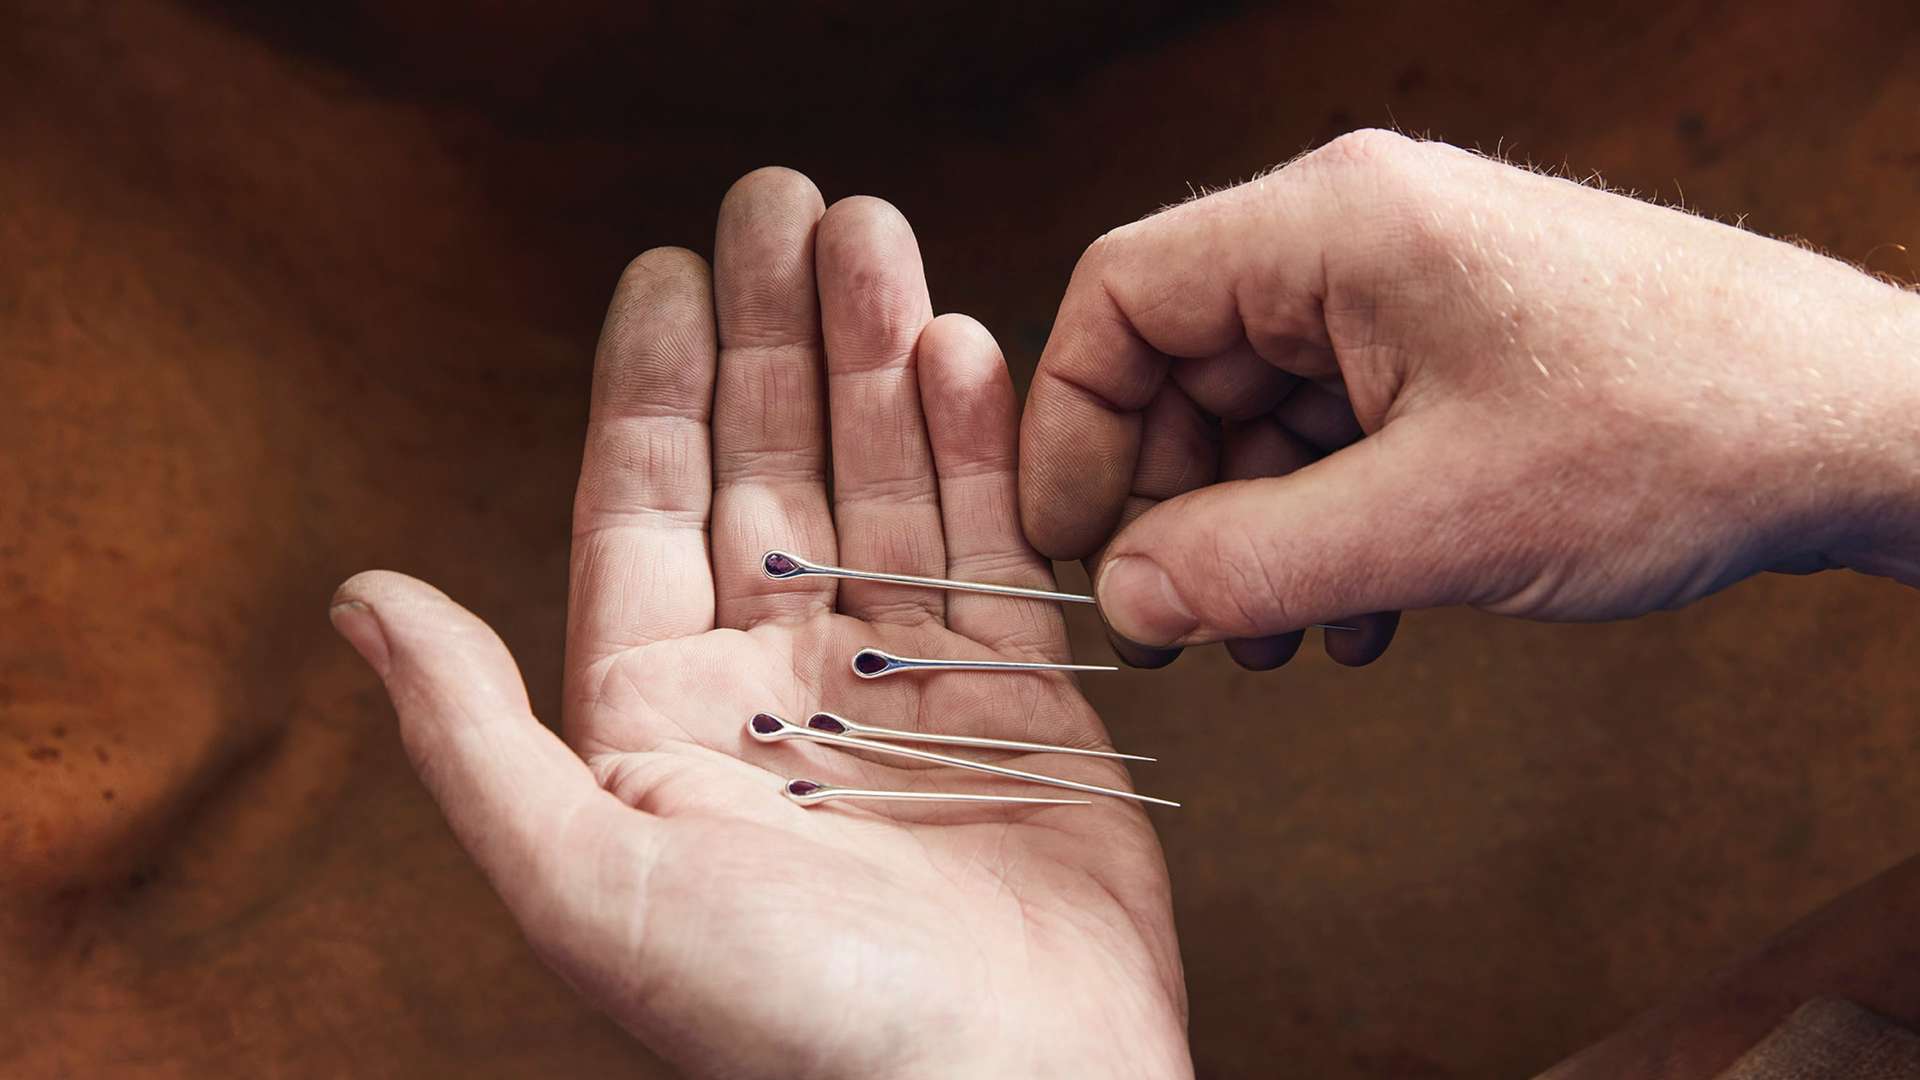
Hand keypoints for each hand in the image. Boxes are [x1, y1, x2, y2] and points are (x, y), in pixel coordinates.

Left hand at [330, 170, 1188, 1078]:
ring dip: (878, 359)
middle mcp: (774, 685)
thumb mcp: (588, 884)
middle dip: (775, 334)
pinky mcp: (1016, 697)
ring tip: (879, 236)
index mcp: (659, 719)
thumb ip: (474, 736)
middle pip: (767, 468)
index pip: (644, 510)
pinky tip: (961, 349)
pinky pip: (990, 543)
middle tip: (788, 202)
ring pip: (881, 482)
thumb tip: (363, 599)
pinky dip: (978, 447)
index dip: (652, 382)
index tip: (668, 265)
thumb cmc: (789, 1024)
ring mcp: (899, 684)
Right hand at [1020, 130, 1919, 656]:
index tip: (1074, 543)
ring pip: (1258, 411)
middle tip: (1177, 622)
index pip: (1124, 295)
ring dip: (1250, 534)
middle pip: (1183, 362)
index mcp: (1333, 226)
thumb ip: (1252, 563)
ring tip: (1276, 638)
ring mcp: (1407, 293)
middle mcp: (1357, 239)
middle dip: (1170, 503)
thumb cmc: (1680, 429)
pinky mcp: (1450, 349)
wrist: (1858, 425)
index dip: (1075, 424)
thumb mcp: (1436, 520)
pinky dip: (1322, 524)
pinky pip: (1334, 432)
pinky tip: (1359, 613)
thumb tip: (1125, 601)